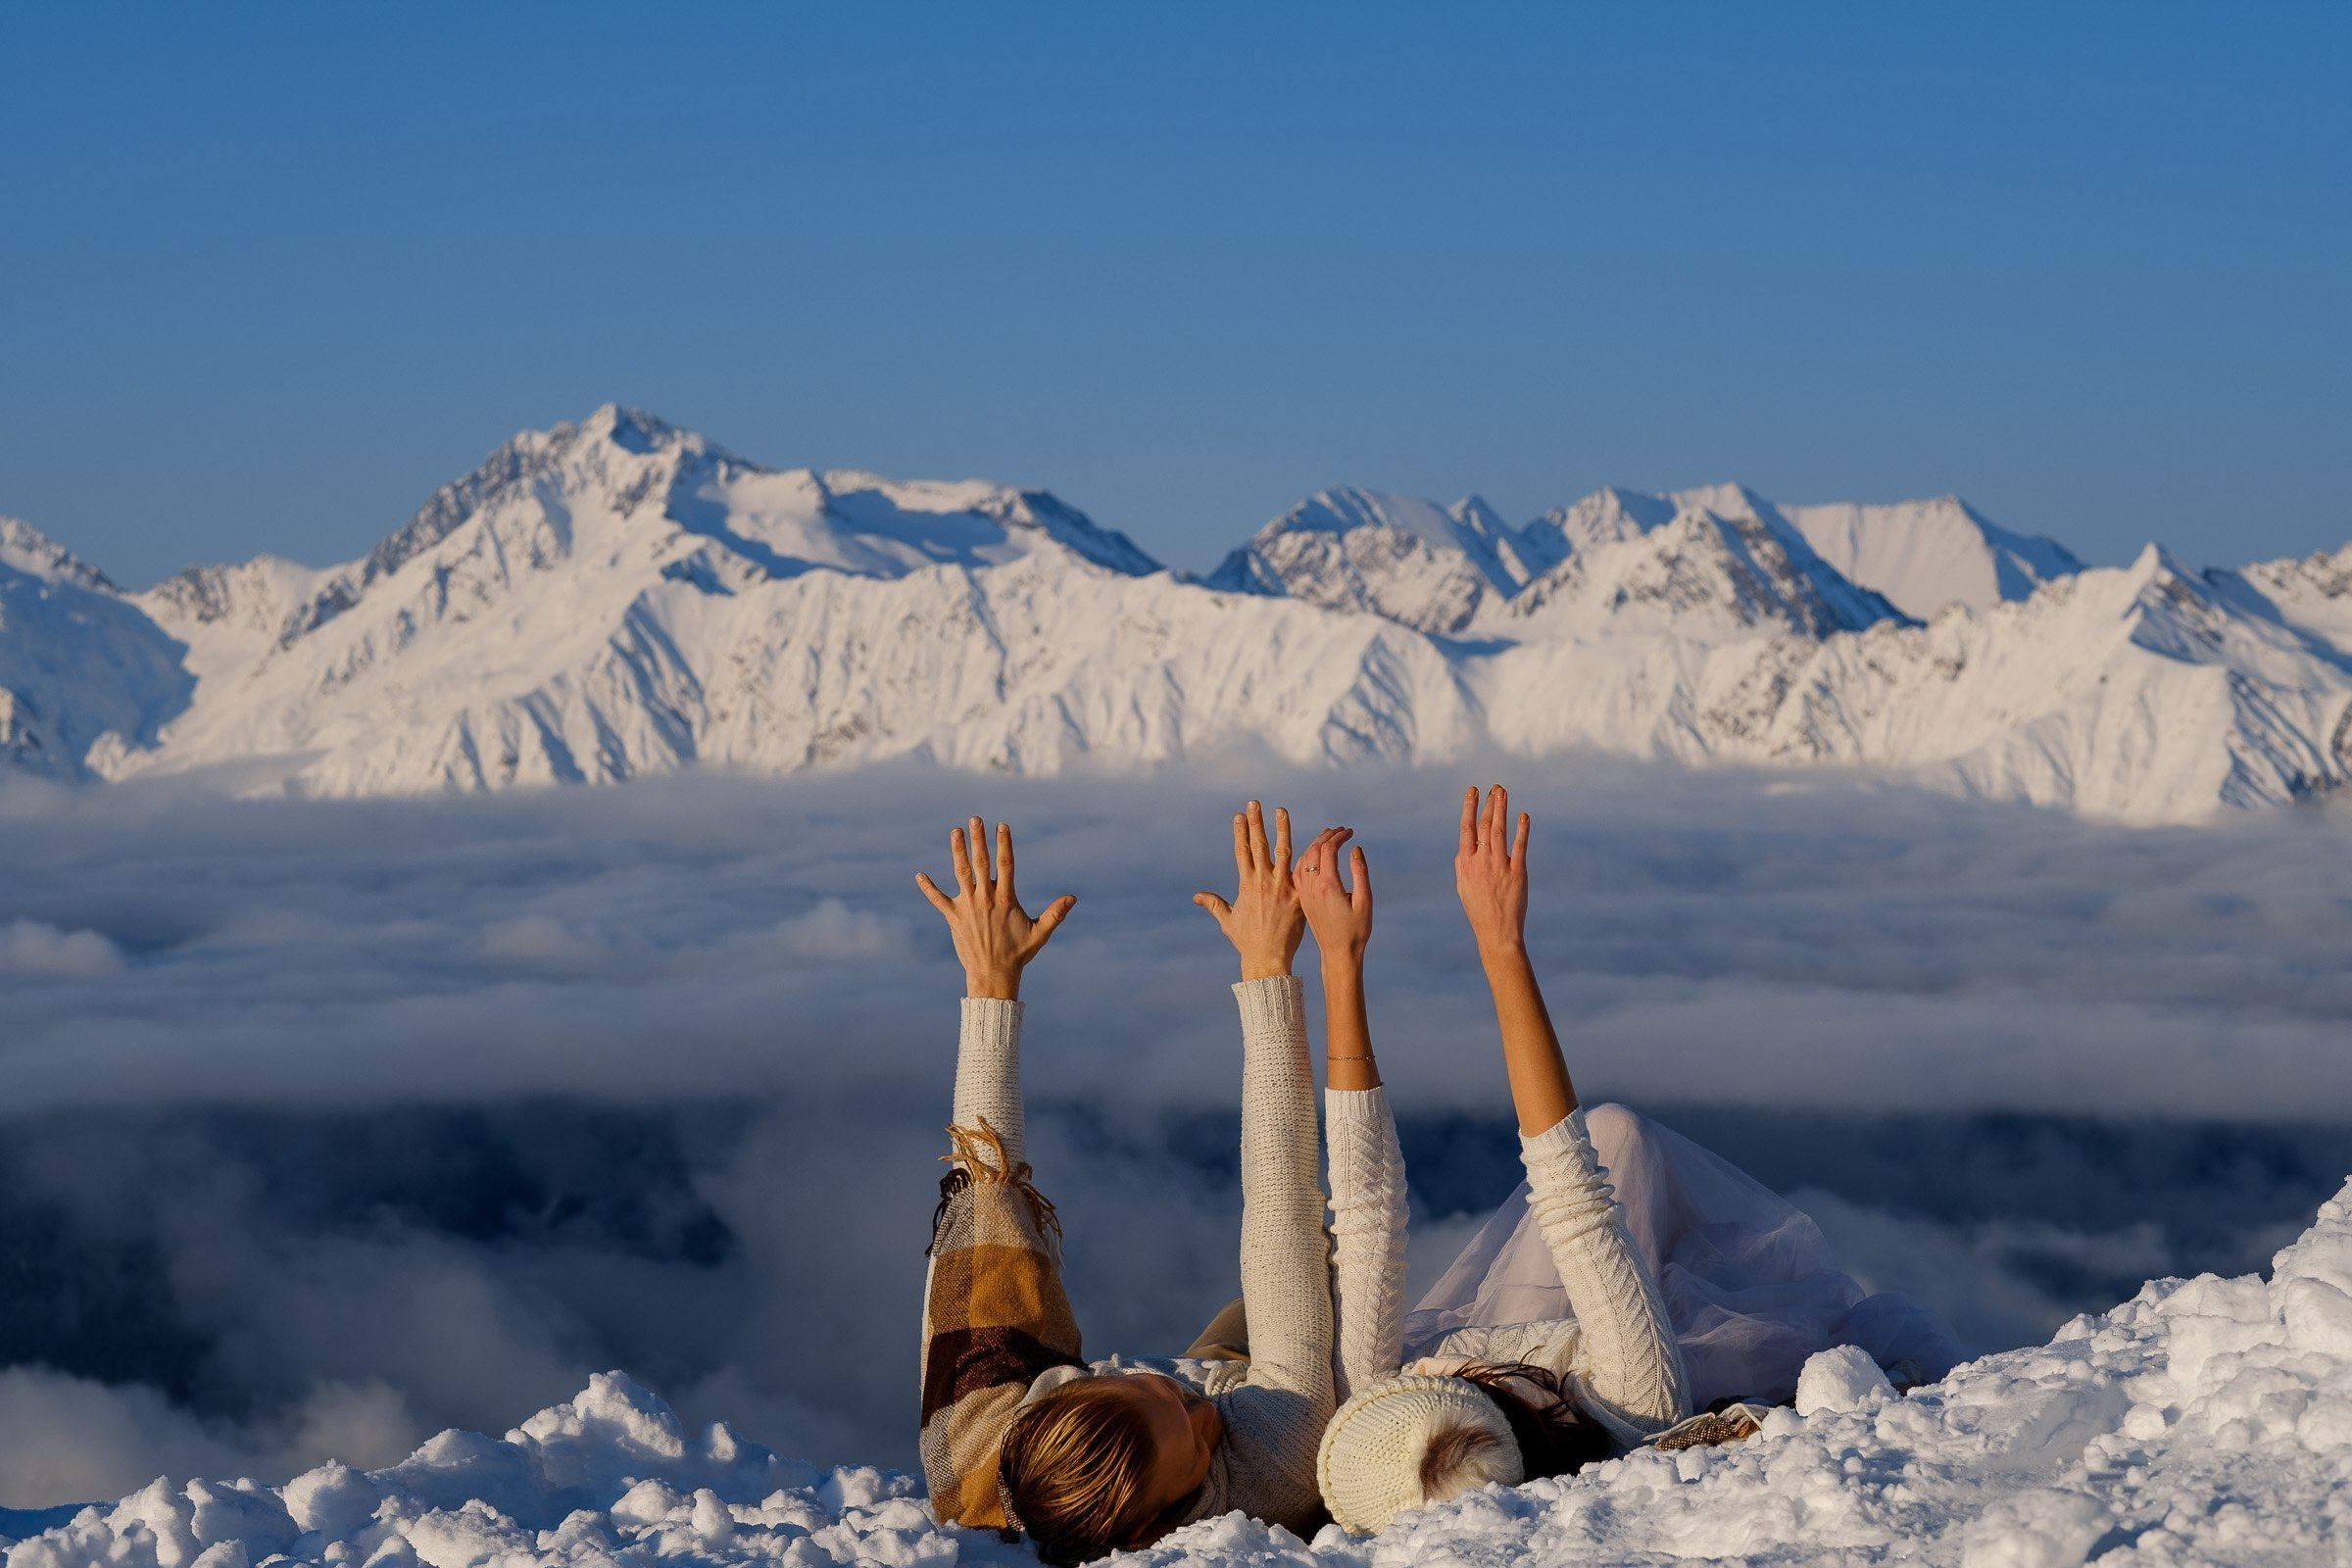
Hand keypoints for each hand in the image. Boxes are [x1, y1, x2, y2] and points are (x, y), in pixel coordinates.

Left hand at [916, 818, 1075, 999]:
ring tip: (955, 832)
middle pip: (981, 863)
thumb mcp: (1040, 933)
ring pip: (961, 874)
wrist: (993, 975)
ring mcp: (967, 907)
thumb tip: (1072, 898)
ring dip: (957, 852)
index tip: (1002, 825)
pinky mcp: (954, 918)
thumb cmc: (1018, 954)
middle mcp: (985, 899)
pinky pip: (938, 900)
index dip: (1004, 844)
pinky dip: (928, 888)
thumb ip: (1055, 914)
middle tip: (975, 819)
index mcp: (1005, 899)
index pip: (1006, 865)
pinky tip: (919, 875)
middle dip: (978, 840)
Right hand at [1193, 801, 1305, 980]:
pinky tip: (1311, 841)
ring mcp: (1281, 887)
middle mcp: (1262, 882)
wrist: (1267, 958)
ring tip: (1281, 810)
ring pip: (1281, 852)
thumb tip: (1197, 896)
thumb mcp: (1228, 921)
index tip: (1238, 815)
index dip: (1240, 832)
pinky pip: (1302, 872)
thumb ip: (1214, 904)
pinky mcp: (1297, 896)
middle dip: (1256, 823)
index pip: (1242, 852)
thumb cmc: (1247, 941)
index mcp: (1246, 885)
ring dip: (1281, 829)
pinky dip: (1307, 856)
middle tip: (1255, 802)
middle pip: (1258, 846)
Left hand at [1295, 826, 1372, 966]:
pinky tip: (1313, 856)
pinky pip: (1298, 871)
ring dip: (1315, 844)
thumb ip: (1360, 873)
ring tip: (1328, 837)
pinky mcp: (1302, 899)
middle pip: (1313, 850)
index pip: (1328, 850)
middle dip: (1326, 836)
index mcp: (1327, 885)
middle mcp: (1311, 887)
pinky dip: (1306, 857)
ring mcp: (1304, 893)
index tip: (1350, 831)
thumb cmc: (1356, 930)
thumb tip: (1355, 849)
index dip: (1338, 836)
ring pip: (1303, 859)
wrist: (1338, 953)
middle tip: (1339, 830)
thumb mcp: (1364, 901)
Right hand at [1455, 785, 1529, 956]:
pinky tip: (1523, 816)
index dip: (1470, 807)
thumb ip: (1463, 864)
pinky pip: (1520, 846)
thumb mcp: (1463, 886)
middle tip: (1494, 788)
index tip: (1473, 791)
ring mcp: (1499, 866)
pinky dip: (1522, 829)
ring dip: (1501, 809)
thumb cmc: (1478, 909)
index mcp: (1466, 864)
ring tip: (1503, 792)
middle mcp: (1481, 862)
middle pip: (1484, 826)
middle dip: (1489, 804)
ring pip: (1499, 831)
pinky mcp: (1517, 873)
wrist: (1496, 932)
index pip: (1466, 829)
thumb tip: (1465, 845)